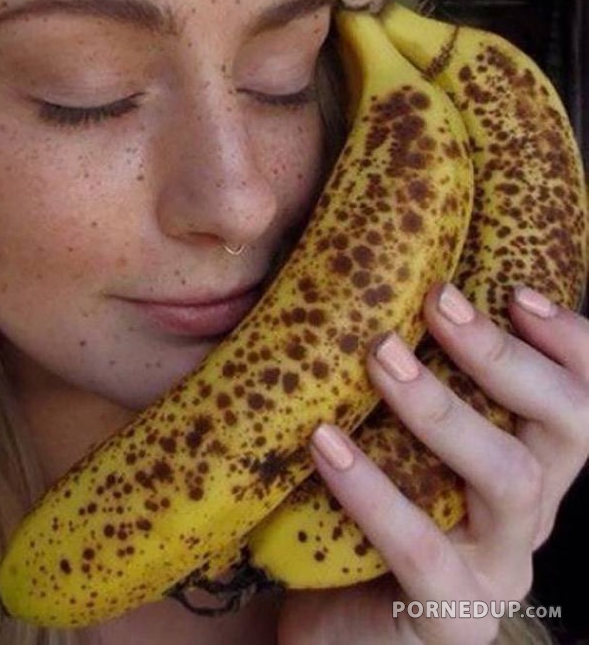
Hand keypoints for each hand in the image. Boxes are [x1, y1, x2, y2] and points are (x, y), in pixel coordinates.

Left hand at [276, 283, 588, 644]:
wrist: (334, 626)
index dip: (573, 343)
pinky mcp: (452, 617)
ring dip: (444, 409)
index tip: (516, 293)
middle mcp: (532, 514)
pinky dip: (374, 491)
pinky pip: (424, 551)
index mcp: (533, 460)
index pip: (584, 397)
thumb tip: (371, 278)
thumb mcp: (398, 437)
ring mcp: (500, 571)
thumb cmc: (365, 510)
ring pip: (511, 482)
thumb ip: (412, 377)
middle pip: (567, 429)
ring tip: (380, 355)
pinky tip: (325, 443)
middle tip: (438, 301)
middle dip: (505, 357)